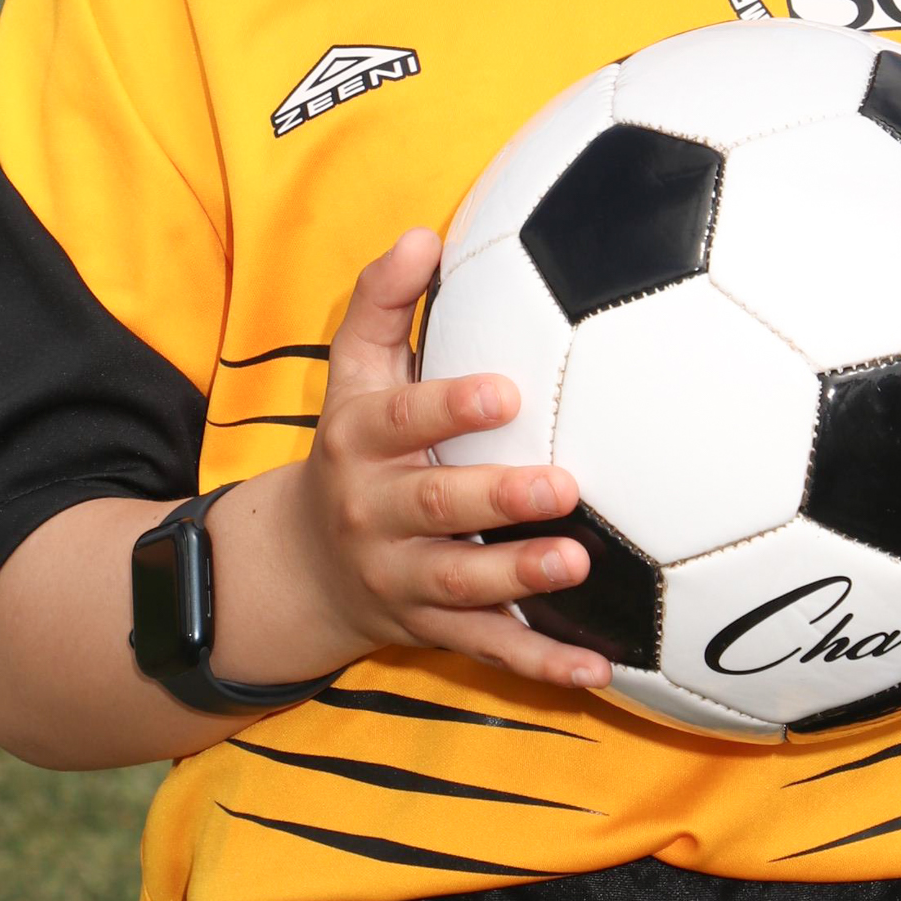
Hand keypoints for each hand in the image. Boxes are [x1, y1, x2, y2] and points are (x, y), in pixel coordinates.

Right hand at [252, 228, 610, 694]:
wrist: (302, 565)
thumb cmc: (354, 444)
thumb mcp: (352, 371)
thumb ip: (382, 298)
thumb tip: (424, 233)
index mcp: (361, 441)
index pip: (401, 420)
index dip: (449, 408)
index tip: (507, 392)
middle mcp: (376, 512)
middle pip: (435, 507)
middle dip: (497, 499)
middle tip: (563, 484)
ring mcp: (402, 578)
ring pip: (462, 584)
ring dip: (520, 577)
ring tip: (578, 563)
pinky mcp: (431, 631)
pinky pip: (487, 651)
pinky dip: (541, 664)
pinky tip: (597, 667)